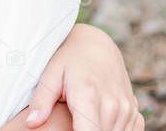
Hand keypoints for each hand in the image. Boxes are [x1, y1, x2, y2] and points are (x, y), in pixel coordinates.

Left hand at [26, 24, 142, 130]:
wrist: (95, 44)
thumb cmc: (67, 59)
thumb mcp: (49, 75)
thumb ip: (41, 101)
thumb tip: (31, 123)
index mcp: (89, 96)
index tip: (67, 129)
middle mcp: (113, 104)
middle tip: (71, 122)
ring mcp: (126, 108)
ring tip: (80, 119)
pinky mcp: (134, 111)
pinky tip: (97, 121)